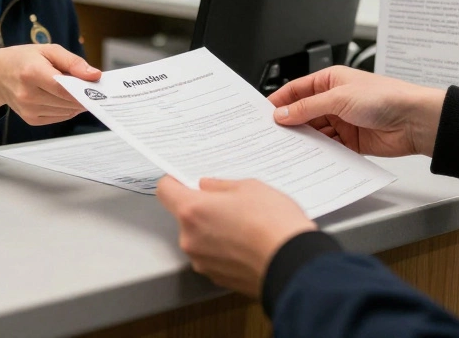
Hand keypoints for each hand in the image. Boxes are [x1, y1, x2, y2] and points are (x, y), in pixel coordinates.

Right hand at [0, 44, 100, 124]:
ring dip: (76, 103)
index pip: (64, 88)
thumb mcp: (48, 50)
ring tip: (76, 90)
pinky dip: (66, 109)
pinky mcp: (30, 119)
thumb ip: (73, 62)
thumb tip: (94, 75)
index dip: (83, 89)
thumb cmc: (23, 59)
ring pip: (65, 112)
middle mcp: (27, 95)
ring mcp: (28, 110)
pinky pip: (58, 117)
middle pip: (66, 101)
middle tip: (92, 88)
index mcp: (31, 73)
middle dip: (83, 96)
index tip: (97, 87)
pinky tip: (64, 98)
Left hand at [156, 176, 315, 296]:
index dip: (175, 182)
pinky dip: (225, 251)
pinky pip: (213, 258)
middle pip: (185, 217)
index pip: (165, 190)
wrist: (293, 264)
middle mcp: (190, 239)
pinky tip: (248, 245)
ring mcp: (202, 262)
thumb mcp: (250, 188)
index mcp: (193, 211)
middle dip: (203, 209)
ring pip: (200, 239)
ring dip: (214, 231)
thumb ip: (222, 186)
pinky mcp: (217, 278)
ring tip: (245, 227)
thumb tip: (208, 187)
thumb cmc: (273, 223)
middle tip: (230, 204)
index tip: (186, 180)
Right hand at [269, 67, 445, 157]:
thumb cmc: (386, 97)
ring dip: (304, 139)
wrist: (414, 120)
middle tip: (271, 134)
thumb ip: (308, 107)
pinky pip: (328, 146)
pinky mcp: (350, 141)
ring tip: (288, 147)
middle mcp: (335, 100)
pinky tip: (309, 156)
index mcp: (331, 80)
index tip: (263, 114)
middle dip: (290, 123)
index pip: (297, 90)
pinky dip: (319, 151)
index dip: (280, 101)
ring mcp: (342, 121)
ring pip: (314, 131)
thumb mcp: (339, 98)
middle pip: (303, 112)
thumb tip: (283, 113)